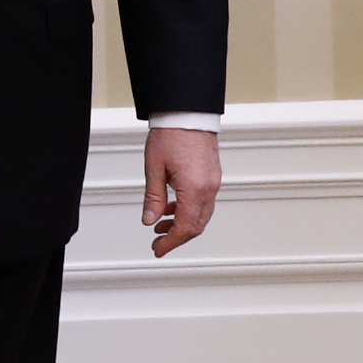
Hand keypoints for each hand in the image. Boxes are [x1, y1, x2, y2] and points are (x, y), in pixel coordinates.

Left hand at [142, 127, 219, 256]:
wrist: (187, 114)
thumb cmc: (171, 135)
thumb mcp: (154, 168)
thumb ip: (153, 198)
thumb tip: (150, 219)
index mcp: (195, 189)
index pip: (185, 227)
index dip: (171, 242)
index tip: (158, 249)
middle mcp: (208, 188)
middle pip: (196, 225)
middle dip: (177, 237)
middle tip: (159, 243)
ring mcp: (213, 182)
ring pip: (201, 215)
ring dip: (182, 224)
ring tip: (160, 225)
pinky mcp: (212, 176)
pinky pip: (203, 202)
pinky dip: (188, 210)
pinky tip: (172, 209)